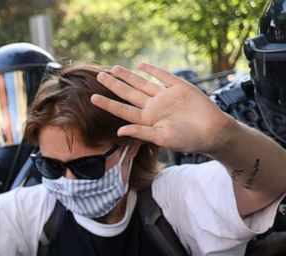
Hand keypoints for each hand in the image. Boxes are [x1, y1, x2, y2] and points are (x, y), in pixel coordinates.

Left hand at [91, 63, 234, 154]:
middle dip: (114, 85)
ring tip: (114, 69)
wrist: (213, 132)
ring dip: (128, 76)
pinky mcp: (179, 87)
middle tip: (99, 76)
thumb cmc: (187, 140)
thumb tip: (119, 131)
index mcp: (146, 120)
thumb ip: (141, 133)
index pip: (122, 110)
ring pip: (142, 83)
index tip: (92, 98)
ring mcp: (165, 96)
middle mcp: (153, 107)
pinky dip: (152, 70)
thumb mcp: (162, 139)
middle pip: (128, 93)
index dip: (107, 104)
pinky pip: (163, 76)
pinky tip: (141, 65)